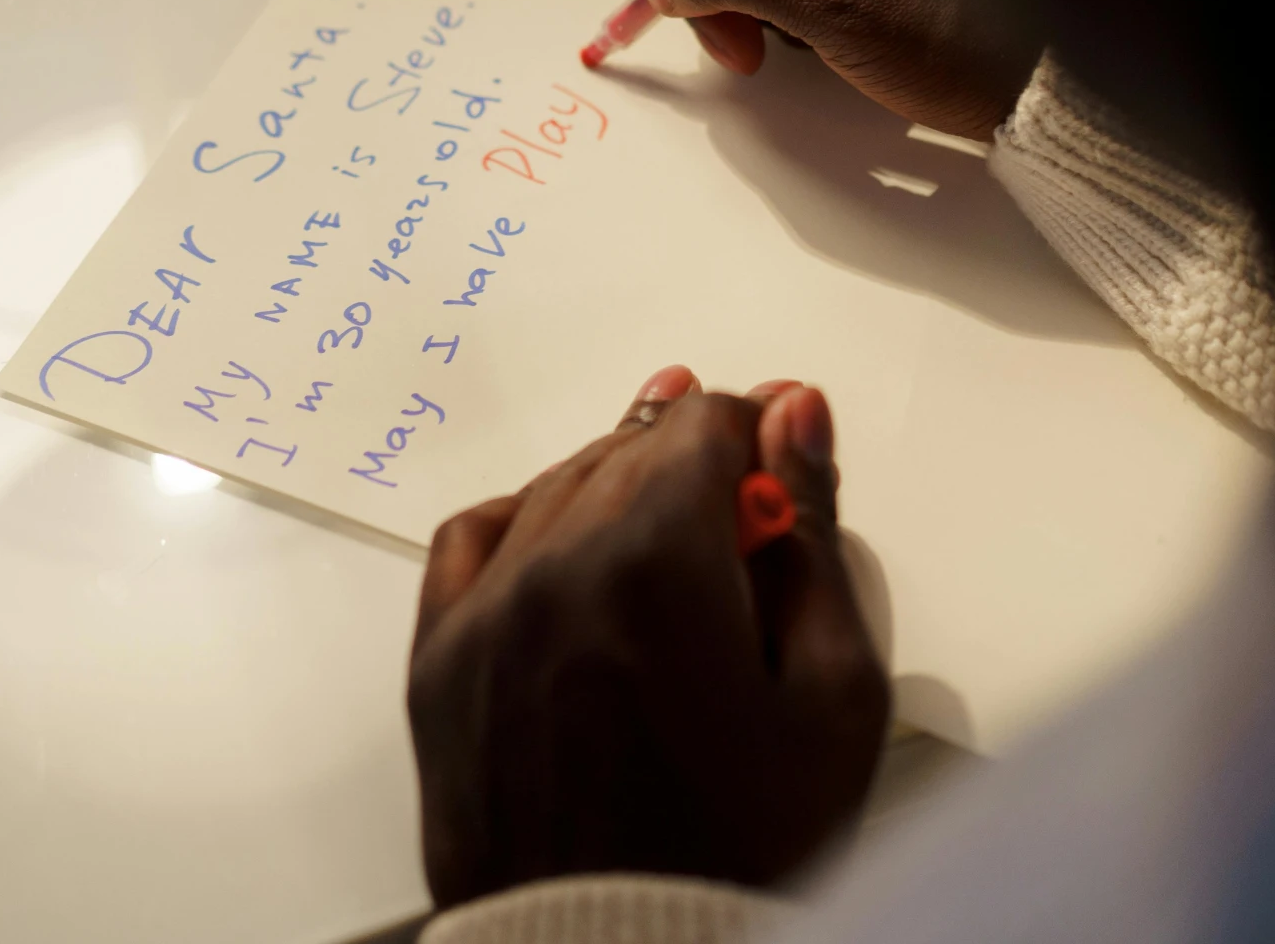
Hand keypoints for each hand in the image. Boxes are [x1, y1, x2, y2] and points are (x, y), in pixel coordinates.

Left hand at [407, 366, 889, 906]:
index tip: (780, 464)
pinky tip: (568, 542)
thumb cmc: (733, 849)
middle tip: (744, 511)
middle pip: (632, 447)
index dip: (756, 431)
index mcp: (656, 564)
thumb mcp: (834, 695)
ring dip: (620, 484)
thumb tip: (795, 424)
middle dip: (696, 459)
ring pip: (558, 485)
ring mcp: (486, 612)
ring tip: (674, 534)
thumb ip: (814, 538)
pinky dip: (526, 521)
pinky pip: (473, 539)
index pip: (704, 424)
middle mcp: (555, 567)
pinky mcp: (440, 660)